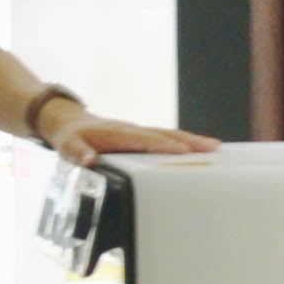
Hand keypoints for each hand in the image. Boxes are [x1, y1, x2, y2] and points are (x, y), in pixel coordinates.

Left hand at [49, 111, 211, 164]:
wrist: (70, 123)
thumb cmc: (71, 138)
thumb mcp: (68, 146)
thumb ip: (78, 153)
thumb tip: (90, 159)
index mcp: (117, 133)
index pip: (145, 140)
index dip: (164, 146)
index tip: (184, 152)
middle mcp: (132, 130)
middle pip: (165, 134)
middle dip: (189, 141)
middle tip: (213, 148)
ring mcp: (139, 132)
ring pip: (169, 135)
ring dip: (192, 140)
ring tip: (215, 147)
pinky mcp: (142, 137)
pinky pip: (166, 138)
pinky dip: (183, 143)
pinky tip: (199, 150)